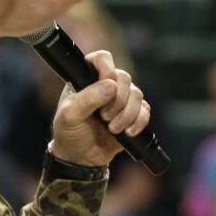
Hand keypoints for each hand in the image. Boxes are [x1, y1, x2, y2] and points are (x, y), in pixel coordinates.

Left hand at [47, 50, 149, 166]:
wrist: (81, 157)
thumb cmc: (70, 132)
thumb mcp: (70, 116)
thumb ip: (87, 99)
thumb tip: (110, 86)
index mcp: (87, 79)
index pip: (102, 58)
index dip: (107, 69)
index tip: (105, 86)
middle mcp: (106, 85)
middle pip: (124, 77)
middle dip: (118, 100)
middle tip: (104, 117)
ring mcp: (121, 99)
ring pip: (137, 94)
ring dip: (127, 114)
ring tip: (113, 129)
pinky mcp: (133, 114)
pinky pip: (145, 110)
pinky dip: (139, 122)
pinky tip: (128, 132)